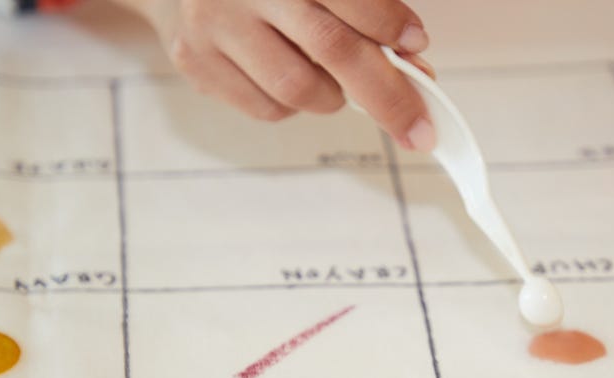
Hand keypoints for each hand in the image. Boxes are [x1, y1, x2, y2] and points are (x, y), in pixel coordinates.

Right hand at [115, 0, 435, 150]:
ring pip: (298, 89)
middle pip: (333, 49)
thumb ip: (363, 13)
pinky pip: (266, 108)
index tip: (418, 47)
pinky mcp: (195, 61)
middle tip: (418, 129)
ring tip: (327, 78)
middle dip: (387, 97)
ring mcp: (215, 25)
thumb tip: (414, 67)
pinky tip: (282, 75)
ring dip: (331, 97)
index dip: (388, 24)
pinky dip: (292, 105)